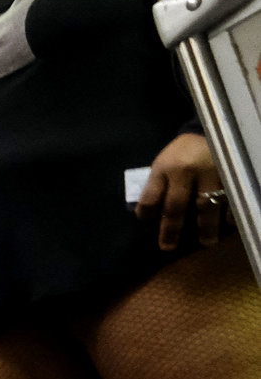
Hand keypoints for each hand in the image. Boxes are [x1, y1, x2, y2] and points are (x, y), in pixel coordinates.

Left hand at [138, 130, 225, 250]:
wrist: (211, 131)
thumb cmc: (183, 153)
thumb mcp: (164, 163)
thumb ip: (158, 186)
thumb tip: (150, 216)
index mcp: (165, 167)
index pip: (151, 196)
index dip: (146, 212)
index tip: (147, 223)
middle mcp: (187, 171)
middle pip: (177, 205)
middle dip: (171, 229)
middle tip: (168, 247)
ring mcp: (211, 173)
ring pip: (207, 205)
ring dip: (206, 227)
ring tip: (207, 242)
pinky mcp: (231, 174)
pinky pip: (231, 198)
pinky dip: (230, 213)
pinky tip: (228, 224)